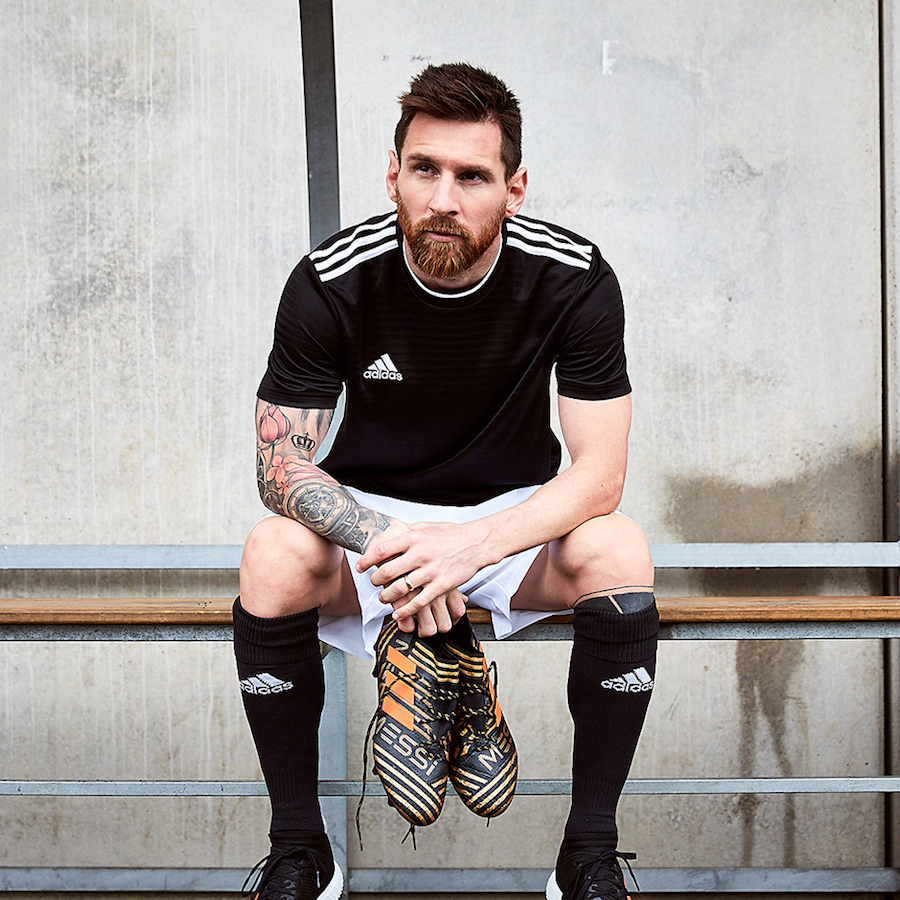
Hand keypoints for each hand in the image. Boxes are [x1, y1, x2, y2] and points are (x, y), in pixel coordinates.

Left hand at [356, 521, 489, 633]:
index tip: (360, 566)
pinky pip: (419, 602)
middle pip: (387, 571)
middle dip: (375, 580)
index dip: (367, 560)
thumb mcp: (426, 526)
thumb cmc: (451, 534)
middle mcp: (420, 554)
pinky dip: (405, 610)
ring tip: (383, 598)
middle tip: (373, 583)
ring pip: (400, 588)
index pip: (382, 550)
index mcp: (414, 538)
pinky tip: (398, 614)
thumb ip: (407, 530)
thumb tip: (389, 531)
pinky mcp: (442, 585)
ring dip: (387, 597)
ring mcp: (431, 571)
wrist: (477, 543)